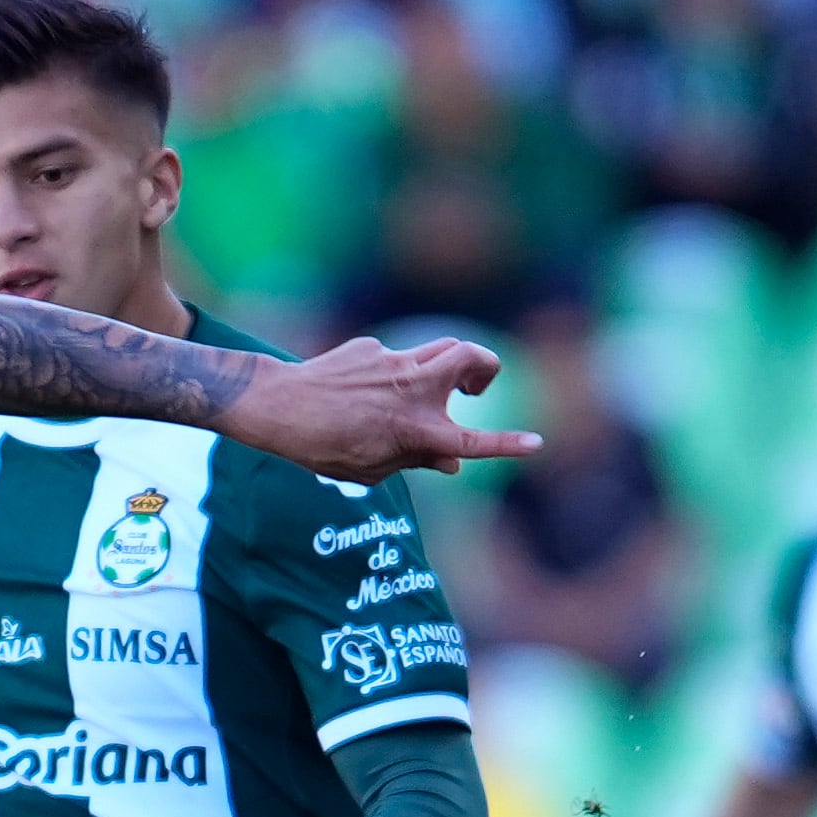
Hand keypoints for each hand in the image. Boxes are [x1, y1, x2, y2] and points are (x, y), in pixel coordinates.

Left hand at [240, 337, 543, 483]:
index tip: (537, 443)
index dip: (508, 444)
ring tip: (437, 386)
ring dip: (451, 363)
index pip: (474, 441)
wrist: (279, 406)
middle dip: (487, 368)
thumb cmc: (323, 447)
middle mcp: (413, 391)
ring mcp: (395, 364)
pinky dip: (395, 373)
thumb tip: (451, 464)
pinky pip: (397, 356)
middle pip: (472, 356)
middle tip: (474, 389)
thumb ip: (416, 461)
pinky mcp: (373, 348)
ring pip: (442, 347)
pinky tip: (363, 391)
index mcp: (417, 430)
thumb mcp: (372, 469)